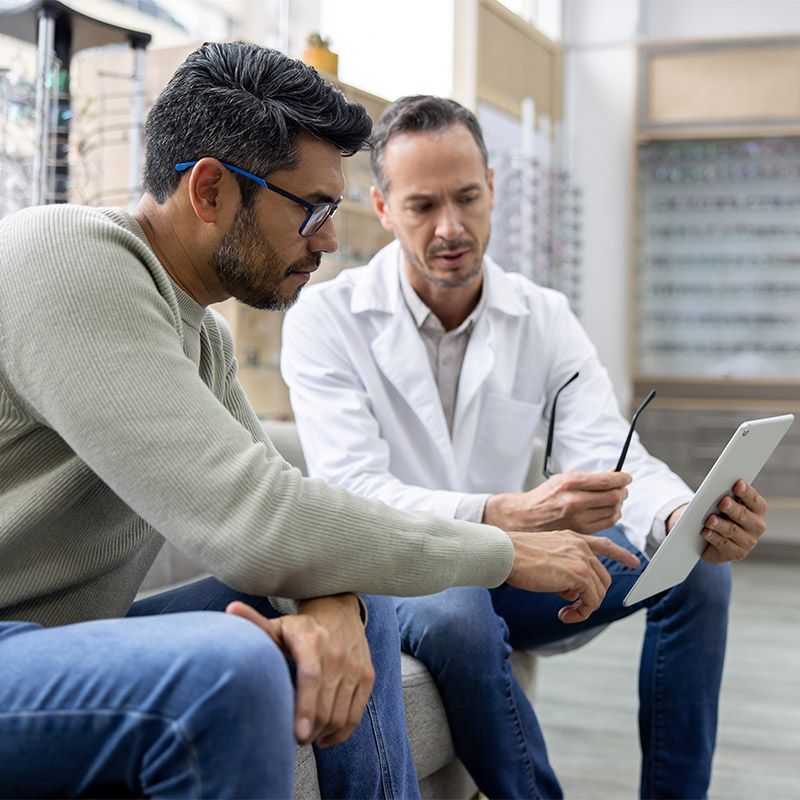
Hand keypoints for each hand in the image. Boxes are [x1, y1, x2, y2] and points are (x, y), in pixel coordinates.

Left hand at [226, 593, 373, 747]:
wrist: (340, 611)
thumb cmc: (302, 626)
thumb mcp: (279, 626)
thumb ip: (255, 624)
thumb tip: (231, 609)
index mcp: (312, 641)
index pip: (311, 678)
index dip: (305, 707)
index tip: (297, 734)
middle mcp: (337, 653)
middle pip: (326, 704)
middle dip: (309, 730)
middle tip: (291, 740)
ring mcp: (355, 665)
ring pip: (341, 714)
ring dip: (323, 733)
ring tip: (306, 736)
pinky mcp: (367, 675)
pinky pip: (357, 714)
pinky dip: (341, 733)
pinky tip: (325, 738)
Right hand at [485, 470, 631, 533]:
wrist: (524, 517)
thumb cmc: (543, 497)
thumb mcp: (563, 479)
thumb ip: (589, 478)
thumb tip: (614, 474)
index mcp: (570, 483)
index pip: (607, 480)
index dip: (622, 478)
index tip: (626, 478)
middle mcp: (574, 500)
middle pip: (614, 497)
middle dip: (622, 492)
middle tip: (622, 489)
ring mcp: (577, 518)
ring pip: (613, 511)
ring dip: (618, 505)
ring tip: (614, 500)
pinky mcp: (580, 532)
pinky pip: (606, 524)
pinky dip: (612, 516)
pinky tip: (607, 511)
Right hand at [505, 529, 639, 623]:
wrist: (504, 552)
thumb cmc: (514, 555)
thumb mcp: (543, 556)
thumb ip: (562, 566)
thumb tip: (570, 589)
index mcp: (571, 537)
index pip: (604, 545)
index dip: (621, 554)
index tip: (635, 562)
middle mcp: (580, 545)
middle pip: (603, 577)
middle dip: (591, 596)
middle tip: (570, 607)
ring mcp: (581, 559)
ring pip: (599, 591)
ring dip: (584, 607)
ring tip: (566, 612)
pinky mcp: (578, 574)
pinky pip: (591, 601)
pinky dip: (580, 613)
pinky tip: (564, 614)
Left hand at [699, 481, 767, 562]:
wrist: (712, 537)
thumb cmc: (719, 513)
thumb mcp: (724, 502)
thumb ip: (726, 495)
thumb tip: (718, 487)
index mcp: (757, 509)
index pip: (754, 500)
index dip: (746, 492)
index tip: (738, 484)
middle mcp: (757, 526)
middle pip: (743, 515)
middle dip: (733, 508)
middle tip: (723, 502)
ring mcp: (748, 541)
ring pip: (732, 531)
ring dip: (720, 524)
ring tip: (710, 519)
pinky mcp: (737, 553)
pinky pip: (724, 544)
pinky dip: (713, 537)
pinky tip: (705, 532)